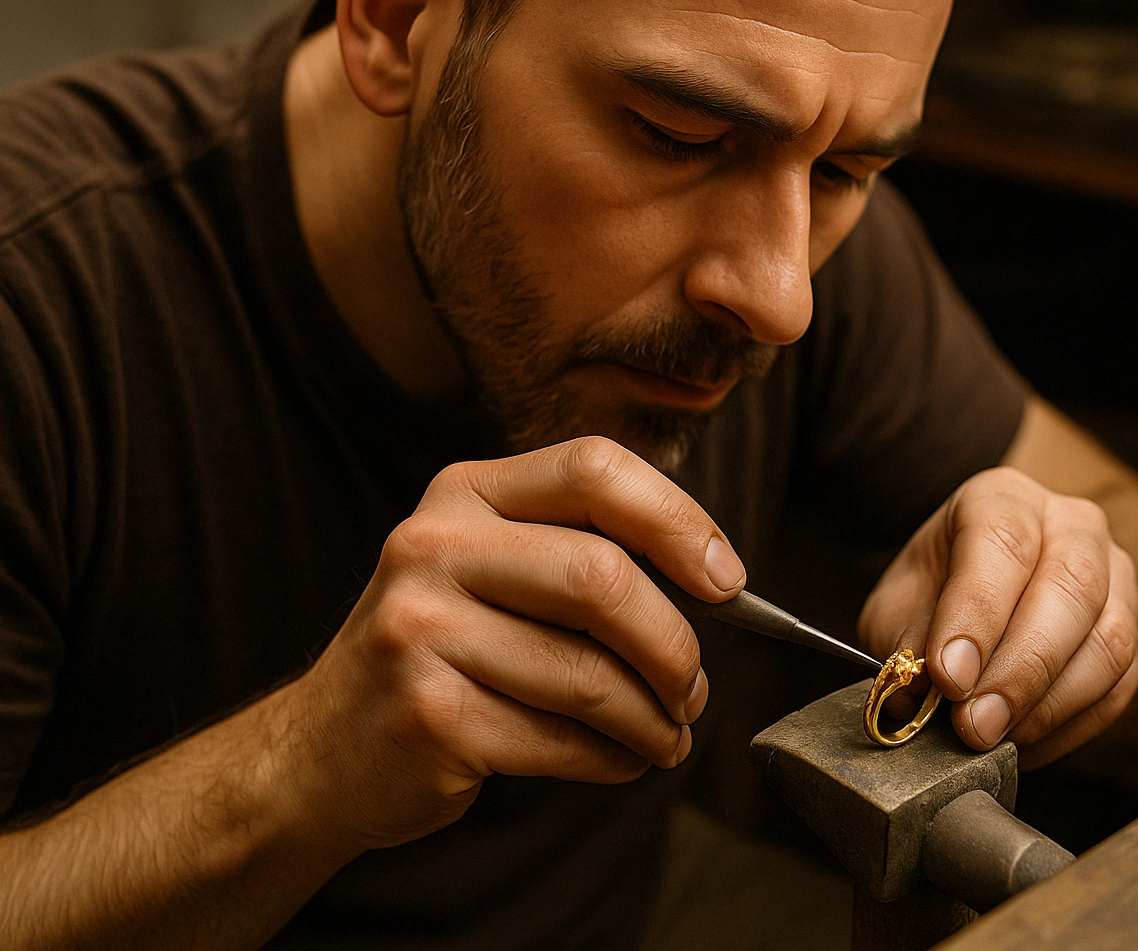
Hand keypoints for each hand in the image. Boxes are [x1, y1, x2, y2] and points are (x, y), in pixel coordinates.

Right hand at [284, 437, 745, 848]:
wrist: (320, 750)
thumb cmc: (438, 653)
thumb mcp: (488, 568)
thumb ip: (580, 551)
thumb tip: (717, 581)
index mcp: (465, 493)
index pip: (596, 470)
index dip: (680, 522)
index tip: (726, 581)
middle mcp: (434, 546)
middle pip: (603, 577)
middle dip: (674, 646)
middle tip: (693, 688)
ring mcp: (422, 629)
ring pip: (590, 675)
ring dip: (652, 719)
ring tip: (665, 734)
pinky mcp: (427, 713)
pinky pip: (561, 740)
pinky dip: (614, 759)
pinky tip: (620, 758)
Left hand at [857, 467, 1137, 768]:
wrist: (983, 608)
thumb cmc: (936, 599)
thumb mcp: (901, 607)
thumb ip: (907, 642)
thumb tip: (918, 691)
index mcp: (1003, 500)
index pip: (1003, 539)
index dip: (978, 611)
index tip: (949, 677)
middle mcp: (1070, 526)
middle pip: (1071, 586)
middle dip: (1020, 669)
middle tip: (974, 725)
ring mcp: (1114, 578)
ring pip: (1108, 641)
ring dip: (1048, 704)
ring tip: (995, 739)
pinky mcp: (1132, 635)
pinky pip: (1119, 686)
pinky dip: (1070, 726)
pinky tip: (1024, 744)